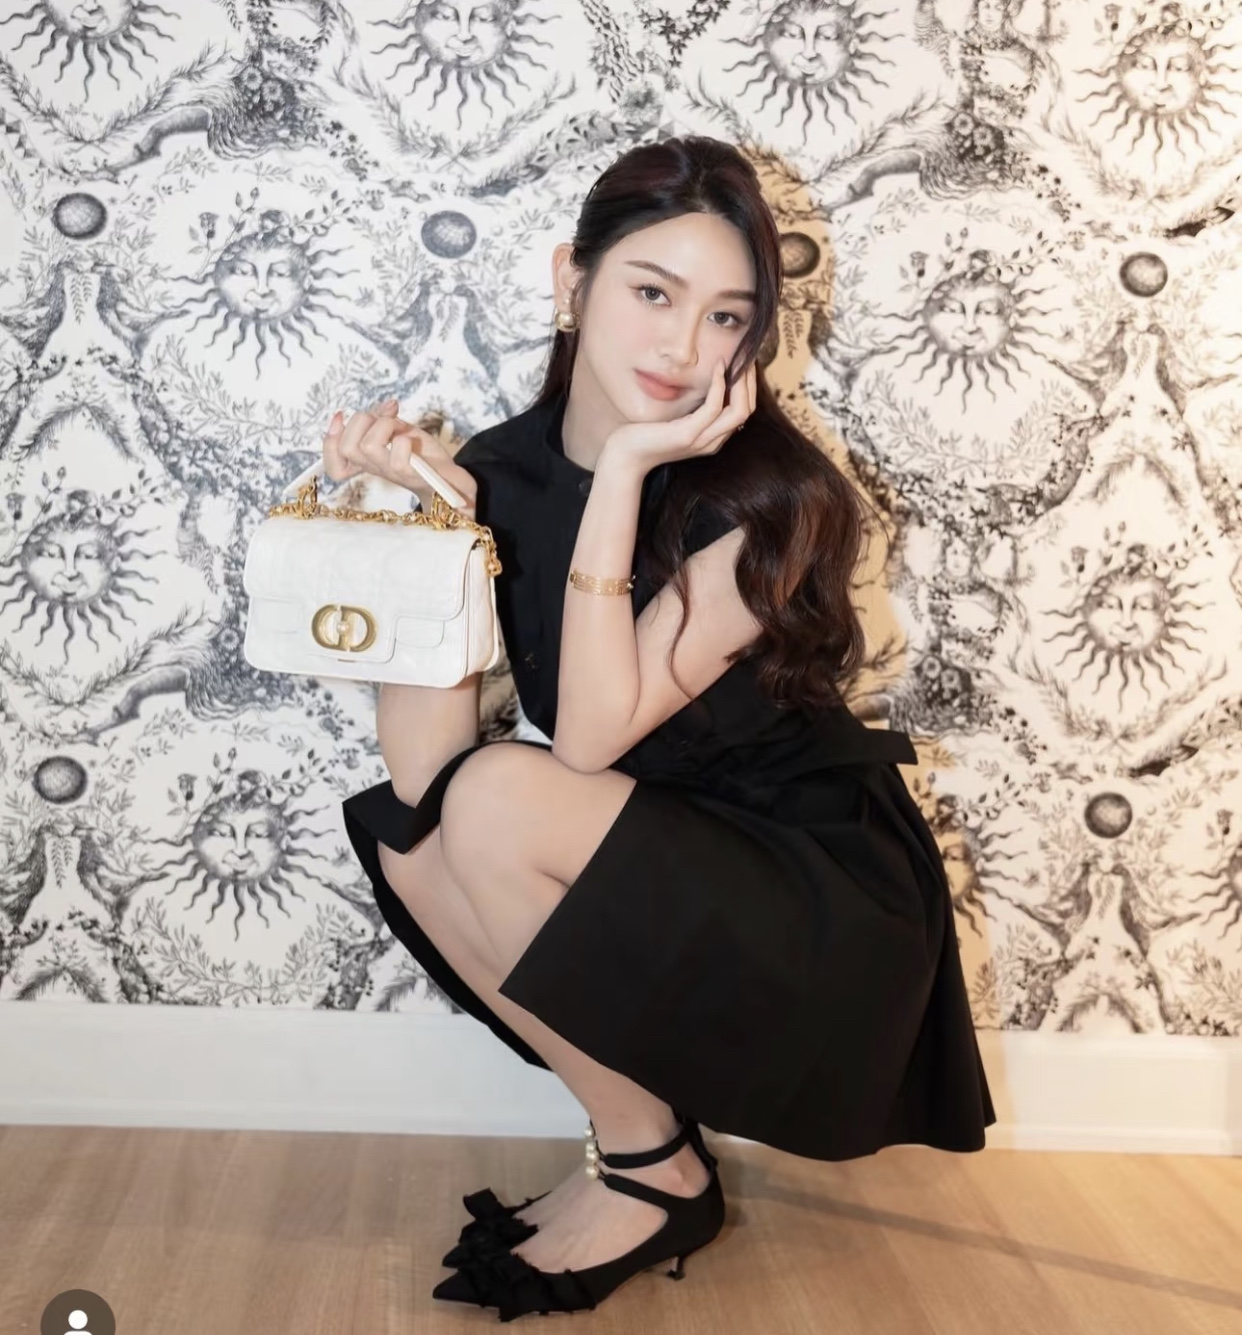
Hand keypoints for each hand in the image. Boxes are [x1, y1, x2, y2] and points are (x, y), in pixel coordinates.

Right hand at [322, 397, 477, 512]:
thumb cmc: (422, 455)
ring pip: (368, 446)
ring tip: (399, 428)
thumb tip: (388, 405)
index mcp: (367, 460)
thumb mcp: (399, 431)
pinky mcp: (411, 474)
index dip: (329, 440)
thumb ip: (386, 418)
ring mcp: (391, 473)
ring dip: (384, 425)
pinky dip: (404, 439)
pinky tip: (412, 441)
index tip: (340, 416)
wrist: (449, 479)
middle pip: (346, 447)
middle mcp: (375, 468)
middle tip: (383, 419)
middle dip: (361, 420)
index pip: (334, 463)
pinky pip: (397, 456)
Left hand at [600, 358, 756, 476]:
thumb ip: (692, 408)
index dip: (749, 385)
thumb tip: (701, 382)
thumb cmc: (646, 434)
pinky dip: (719, 385)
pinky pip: (714, 408)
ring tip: (736, 359)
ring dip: (742, 381)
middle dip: (750, 381)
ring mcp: (702, 440)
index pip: (743, 411)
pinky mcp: (688, 435)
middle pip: (747, 410)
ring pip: (740, 411)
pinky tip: (717, 368)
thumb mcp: (675, 419)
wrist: (626, 456)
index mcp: (712, 438)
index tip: (745, 362)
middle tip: (746, 355)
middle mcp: (712, 442)